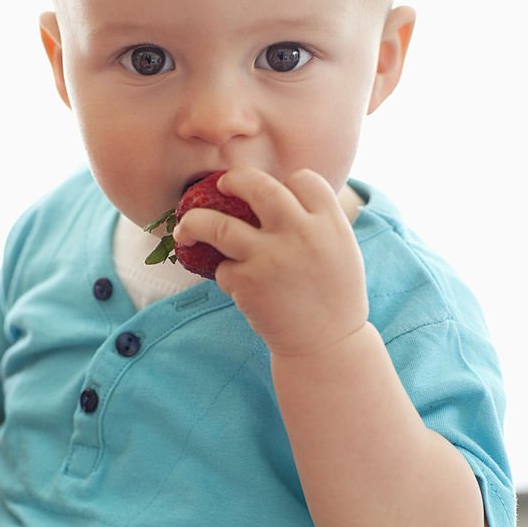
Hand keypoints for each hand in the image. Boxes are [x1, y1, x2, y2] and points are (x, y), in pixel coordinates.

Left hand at [172, 167, 367, 356]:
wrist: (328, 346)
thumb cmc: (334, 299)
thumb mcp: (342, 251)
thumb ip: (318, 224)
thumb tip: (283, 198)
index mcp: (330, 223)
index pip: (302, 180)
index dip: (287, 183)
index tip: (277, 195)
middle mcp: (300, 234)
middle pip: (257, 187)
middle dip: (234, 180)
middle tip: (222, 185)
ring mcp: (271, 257)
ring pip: (217, 225)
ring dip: (194, 222)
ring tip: (185, 227)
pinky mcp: (249, 283)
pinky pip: (223, 269)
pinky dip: (226, 276)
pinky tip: (238, 286)